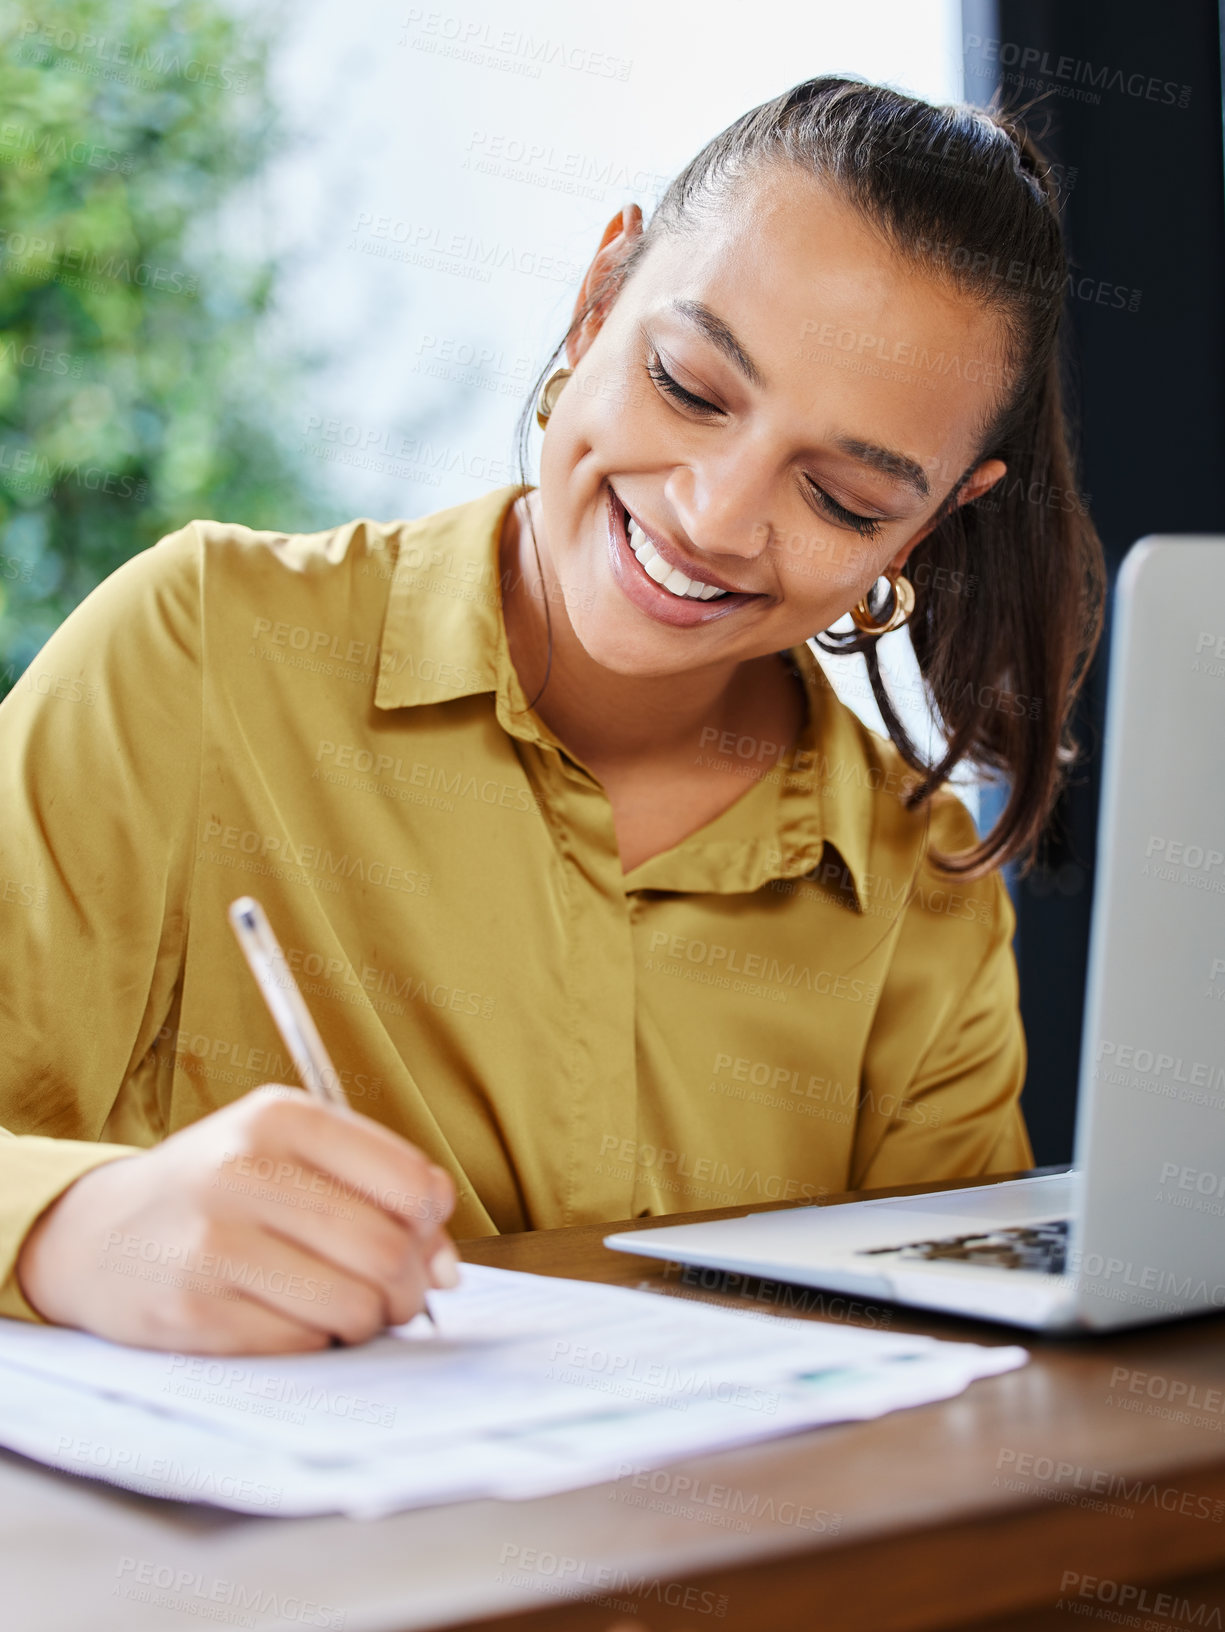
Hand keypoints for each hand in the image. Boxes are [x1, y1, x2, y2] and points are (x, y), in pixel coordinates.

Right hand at [14, 1084, 458, 1352]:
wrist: (97, 1233)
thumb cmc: (218, 1190)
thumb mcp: (289, 1152)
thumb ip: (377, 1189)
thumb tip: (444, 1268)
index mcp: (280, 1117)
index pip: (409, 1181)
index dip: (433, 1228)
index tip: (424, 1245)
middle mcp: (244, 1169)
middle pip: (386, 1250)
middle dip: (409, 1288)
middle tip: (396, 1296)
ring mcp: (213, 1242)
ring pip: (352, 1305)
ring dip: (368, 1322)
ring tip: (347, 1310)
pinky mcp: (192, 1312)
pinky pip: (303, 1344)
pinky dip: (316, 1343)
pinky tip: (292, 1320)